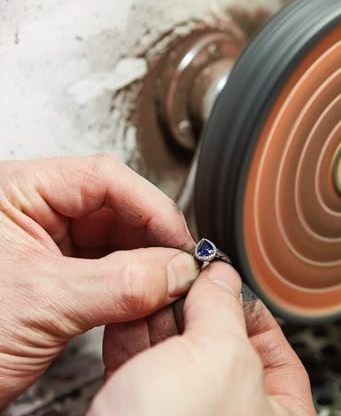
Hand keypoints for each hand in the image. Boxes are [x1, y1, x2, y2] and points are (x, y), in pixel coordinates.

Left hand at [0, 154, 198, 406]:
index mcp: (19, 192)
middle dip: (151, 238)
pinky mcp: (56, 275)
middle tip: (180, 266)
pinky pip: (107, 268)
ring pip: (116, 238)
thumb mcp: (42, 302)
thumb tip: (177, 269)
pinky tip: (147, 297)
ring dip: (146, 263)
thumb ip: (119, 283)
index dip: (150, 206)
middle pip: (115, 207)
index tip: (179, 239)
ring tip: (168, 284)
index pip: (103, 178)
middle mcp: (34, 211)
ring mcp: (46, 243)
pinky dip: (132, 284)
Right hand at [89, 262, 315, 415]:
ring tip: (153, 285)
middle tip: (182, 276)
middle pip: (219, 342)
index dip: (247, 303)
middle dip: (196, 304)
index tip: (223, 277)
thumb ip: (223, 307)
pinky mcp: (141, 414)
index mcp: (274, 414)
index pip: (273, 345)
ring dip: (160, 314)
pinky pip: (141, 365)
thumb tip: (221, 276)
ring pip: (175, 351)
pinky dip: (133, 335)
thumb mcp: (219, 357)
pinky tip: (129, 311)